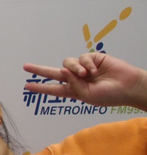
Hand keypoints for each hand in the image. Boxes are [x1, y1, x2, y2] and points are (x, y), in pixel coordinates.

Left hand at [24, 53, 146, 110]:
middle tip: (26, 67)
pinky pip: (81, 58)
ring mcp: (83, 68)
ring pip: (67, 63)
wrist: (128, 86)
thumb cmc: (109, 95)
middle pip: (53, 73)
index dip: (40, 88)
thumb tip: (63, 71)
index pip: (54, 89)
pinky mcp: (91, 59)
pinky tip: (95, 70)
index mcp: (74, 90)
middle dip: (39, 70)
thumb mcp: (88, 96)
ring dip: (74, 68)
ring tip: (86, 74)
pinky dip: (86, 64)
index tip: (26, 87)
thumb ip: (73, 86)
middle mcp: (76, 79)